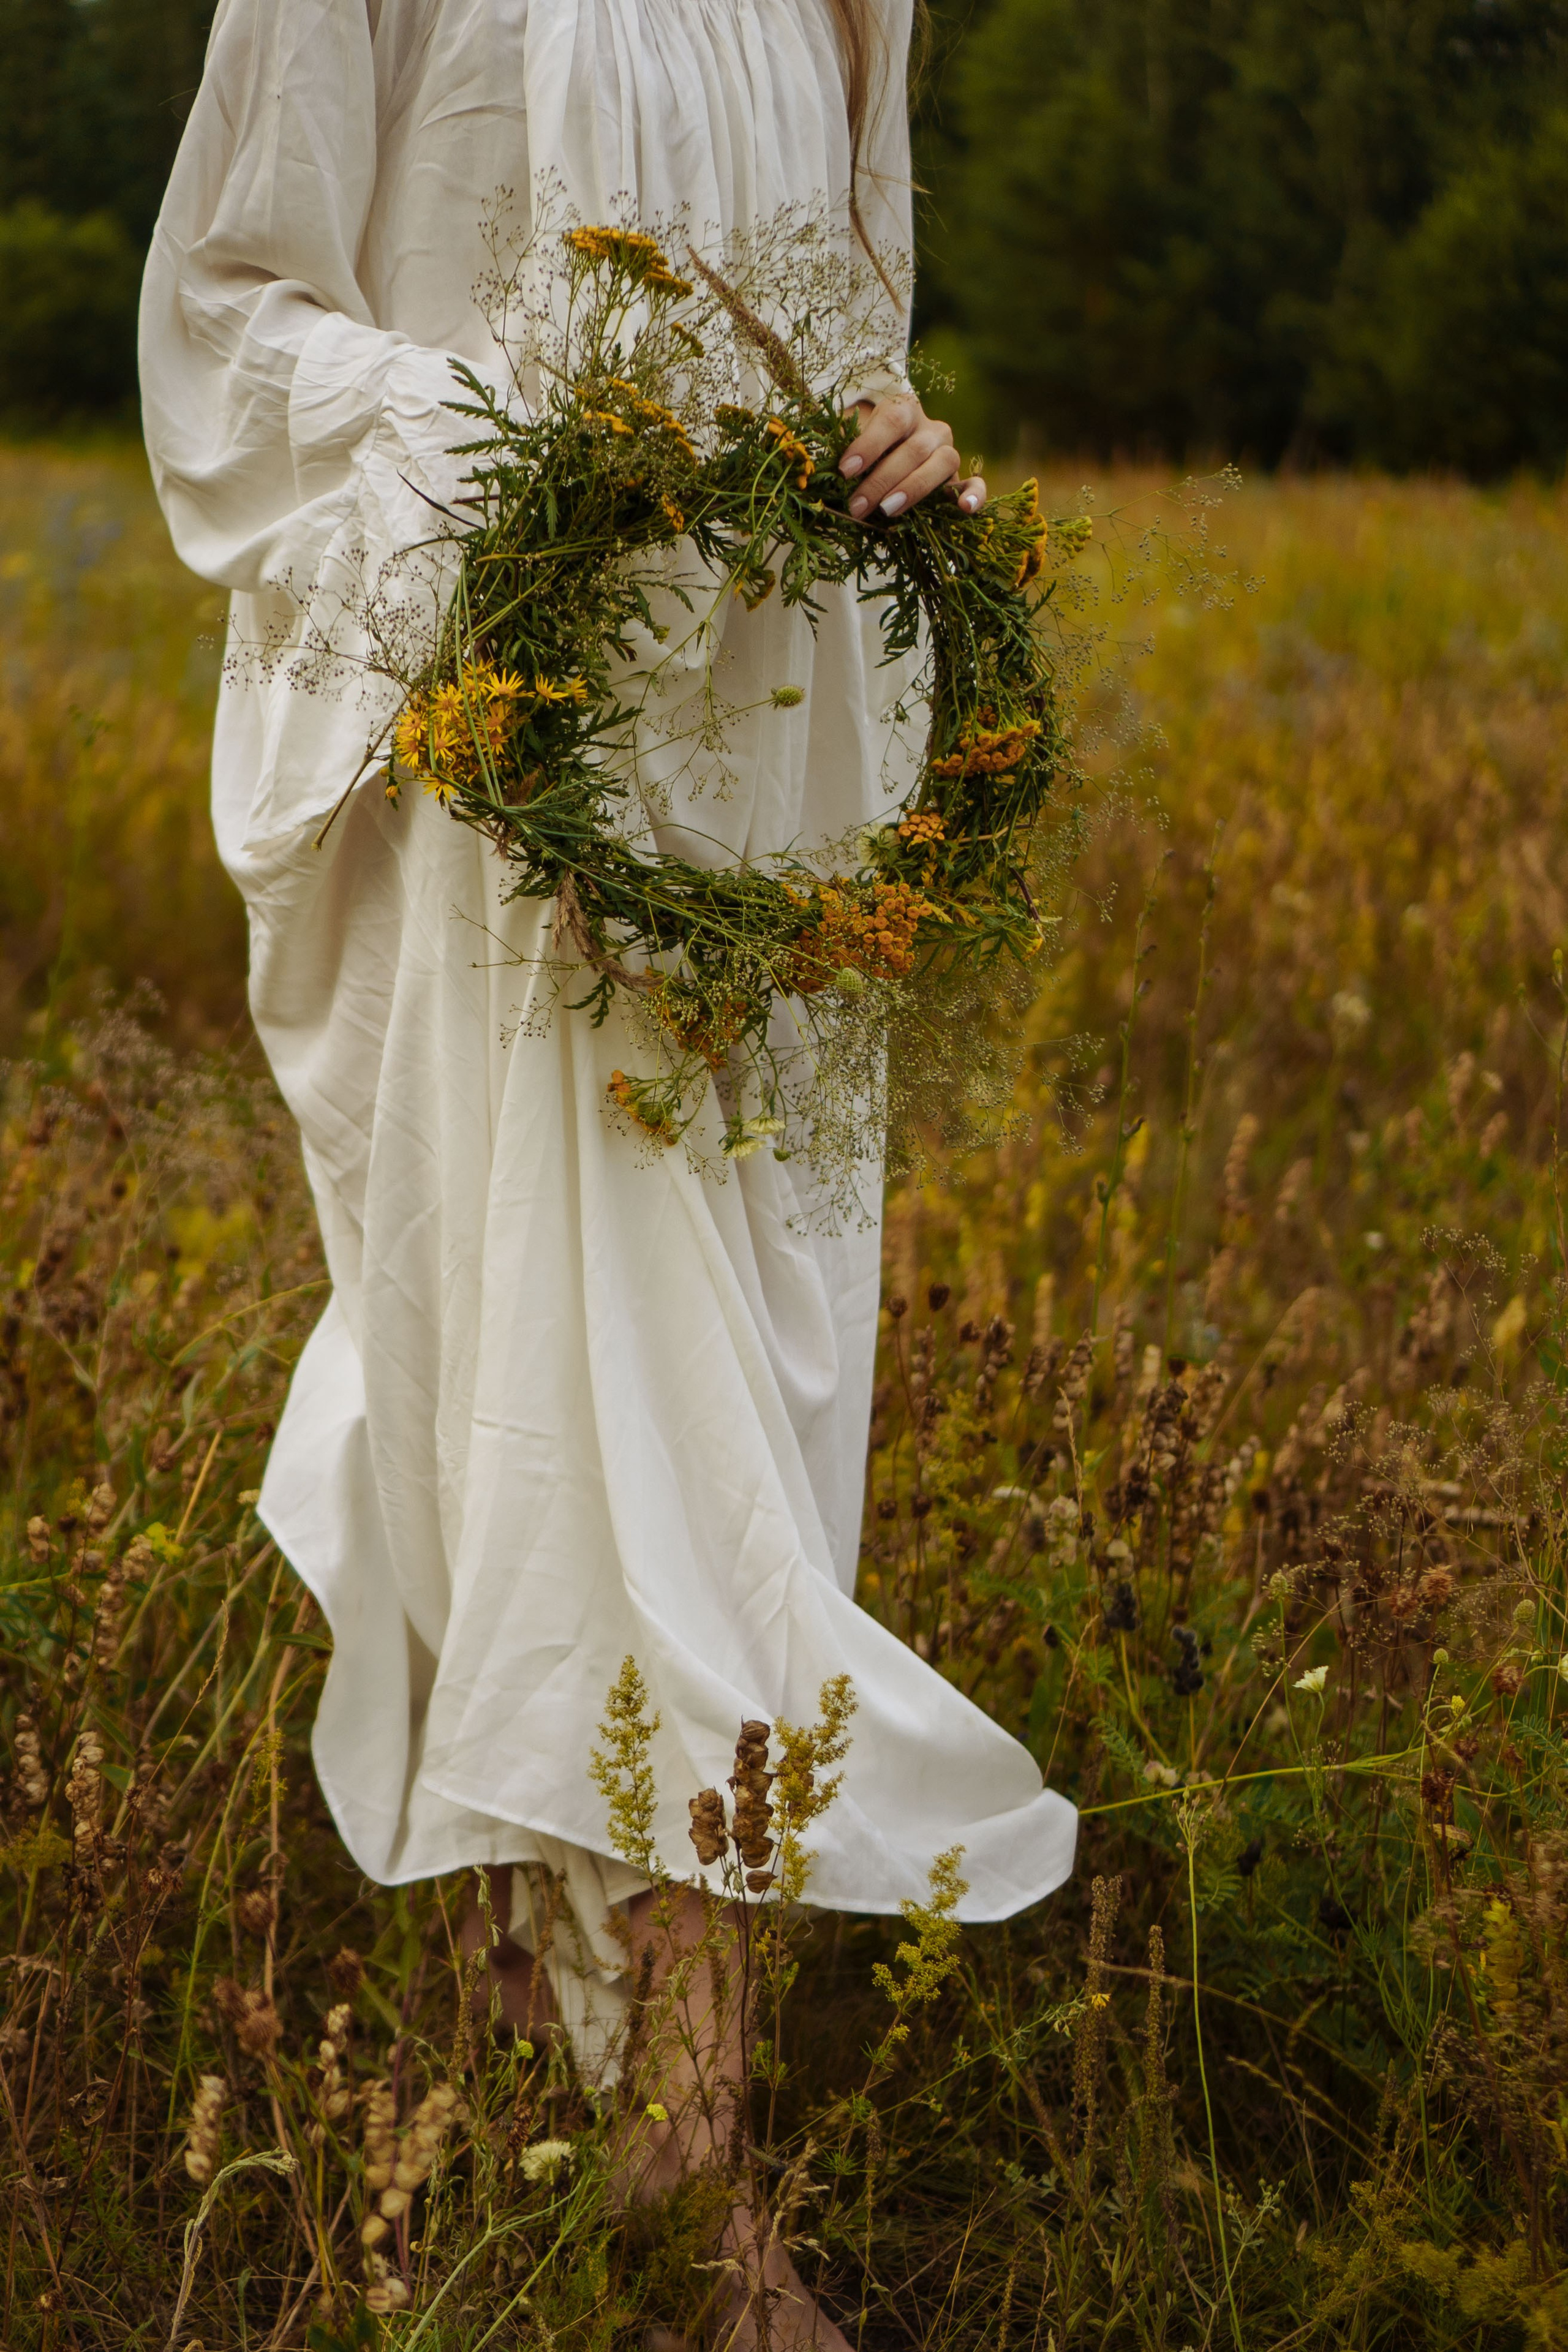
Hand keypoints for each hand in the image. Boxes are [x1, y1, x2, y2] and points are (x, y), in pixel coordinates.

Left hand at [839, 392, 986, 520]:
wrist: (896, 454)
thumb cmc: (870, 450)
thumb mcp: (855, 442)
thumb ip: (846, 449)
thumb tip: (827, 472)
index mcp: (904, 410)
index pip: (891, 421)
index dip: (868, 445)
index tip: (845, 471)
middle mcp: (931, 428)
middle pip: (914, 449)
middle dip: (882, 480)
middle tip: (857, 506)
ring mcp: (949, 451)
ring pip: (943, 462)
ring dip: (914, 488)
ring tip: (888, 510)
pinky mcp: (961, 477)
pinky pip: (975, 482)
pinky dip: (975, 494)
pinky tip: (964, 509)